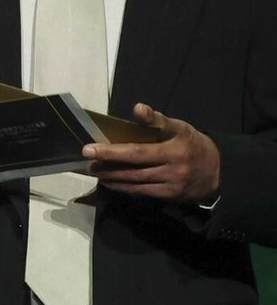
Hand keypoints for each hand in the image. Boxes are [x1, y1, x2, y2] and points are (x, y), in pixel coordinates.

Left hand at [84, 103, 220, 203]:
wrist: (219, 170)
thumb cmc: (192, 144)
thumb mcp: (179, 127)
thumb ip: (157, 121)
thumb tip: (137, 108)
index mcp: (175, 146)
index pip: (138, 149)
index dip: (113, 151)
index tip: (90, 148)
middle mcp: (174, 165)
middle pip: (133, 167)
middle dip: (107, 165)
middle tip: (86, 161)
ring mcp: (172, 183)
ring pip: (135, 182)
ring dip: (111, 177)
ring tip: (94, 172)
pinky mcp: (171, 196)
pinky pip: (142, 192)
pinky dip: (124, 187)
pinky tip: (111, 182)